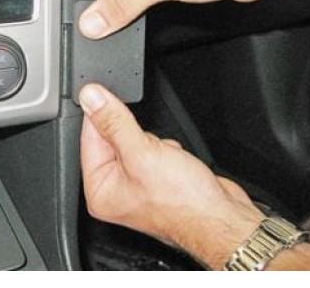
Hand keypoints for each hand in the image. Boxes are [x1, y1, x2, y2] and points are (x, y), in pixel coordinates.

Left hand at [79, 83, 264, 268]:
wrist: (221, 216)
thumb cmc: (184, 202)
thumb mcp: (142, 153)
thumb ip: (114, 122)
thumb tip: (91, 97)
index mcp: (100, 189)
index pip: (88, 138)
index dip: (100, 115)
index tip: (106, 94)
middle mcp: (114, 188)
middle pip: (112, 138)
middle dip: (134, 133)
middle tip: (148, 145)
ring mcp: (136, 182)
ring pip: (135, 140)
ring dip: (152, 141)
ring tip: (165, 159)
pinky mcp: (155, 176)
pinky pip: (152, 147)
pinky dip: (164, 148)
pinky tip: (174, 161)